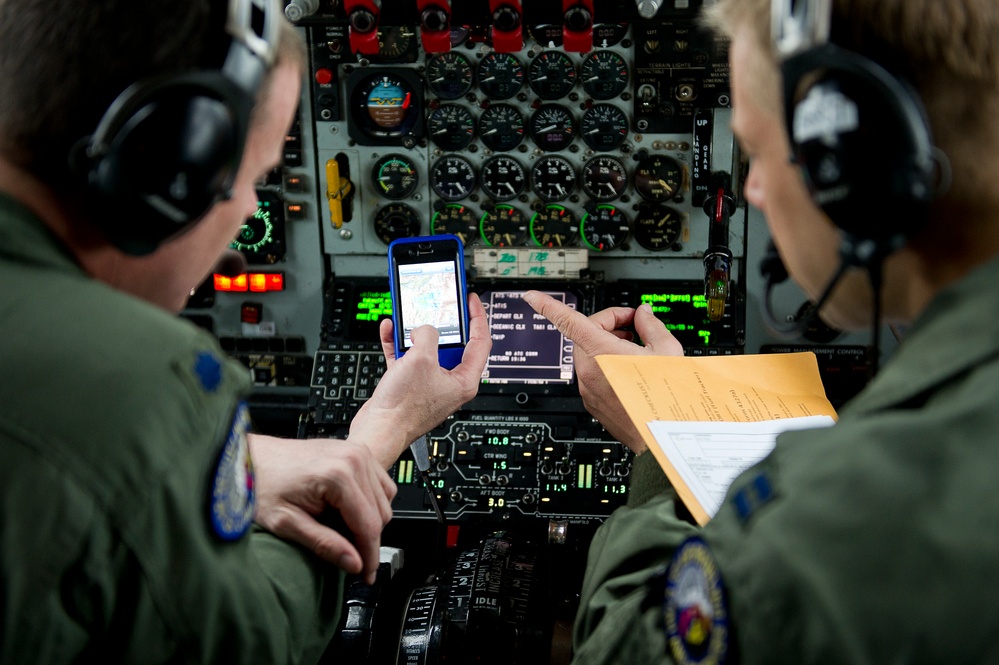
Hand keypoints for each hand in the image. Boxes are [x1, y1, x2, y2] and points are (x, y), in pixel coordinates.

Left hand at [248, 434, 395, 584]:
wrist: (252, 457)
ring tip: (343, 532)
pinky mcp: (357, 451)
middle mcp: (353, 459)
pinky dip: (373, 502)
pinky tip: (350, 512)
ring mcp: (357, 452)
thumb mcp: (287, 522)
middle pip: (380, 514)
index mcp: (338, 475)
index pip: (369, 526)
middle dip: (368, 541)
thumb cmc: (262, 483)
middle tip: (349, 558)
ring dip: (371, 522)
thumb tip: (354, 564)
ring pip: (385, 500)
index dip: (370, 557)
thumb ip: (324, 544)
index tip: (367, 576)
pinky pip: (381, 485)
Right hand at [349, 292, 491, 467]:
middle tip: (440, 305)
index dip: (477, 317)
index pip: (481, 342)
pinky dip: (399, 343)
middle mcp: (449, 383)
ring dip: (415, 332)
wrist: (379, 430)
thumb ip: (428, 335)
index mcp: (464, 380)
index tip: (471, 300)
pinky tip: (391, 330)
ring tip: (409, 316)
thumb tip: (424, 329)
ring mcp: (429, 384)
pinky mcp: (409, 385)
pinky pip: (407, 358)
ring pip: (426, 349)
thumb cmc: (404, 408)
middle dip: (441, 323)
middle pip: (452, 344)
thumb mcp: (421, 359)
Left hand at [521, 290, 682, 453]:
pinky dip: (606, 366)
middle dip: (608, 325)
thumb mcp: (667, 350)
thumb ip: (650, 324)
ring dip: (607, 345)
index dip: (546, 305)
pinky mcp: (592, 403)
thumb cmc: (666, 396)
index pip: (566, 320)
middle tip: (634, 327)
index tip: (532, 297)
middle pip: (585, 333)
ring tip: (636, 350)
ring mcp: (588, 389)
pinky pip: (593, 376)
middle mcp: (589, 370)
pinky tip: (630, 371)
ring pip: (589, 355)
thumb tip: (643, 314)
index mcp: (601, 351)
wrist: (664, 437)